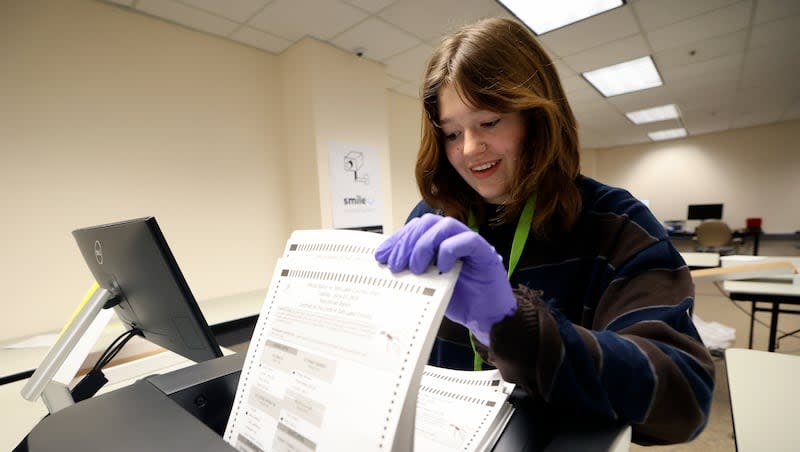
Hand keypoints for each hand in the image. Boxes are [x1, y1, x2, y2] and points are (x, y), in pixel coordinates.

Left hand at [375, 214, 516, 344]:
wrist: (486, 319)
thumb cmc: (460, 301)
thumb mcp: (429, 285)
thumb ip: (414, 271)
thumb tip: (387, 266)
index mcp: (440, 243)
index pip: (416, 228)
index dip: (397, 239)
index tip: (381, 256)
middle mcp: (455, 238)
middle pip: (427, 223)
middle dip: (407, 242)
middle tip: (395, 265)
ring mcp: (471, 244)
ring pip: (445, 225)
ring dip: (424, 244)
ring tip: (415, 268)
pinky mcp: (485, 254)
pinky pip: (467, 240)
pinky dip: (450, 250)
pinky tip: (441, 267)